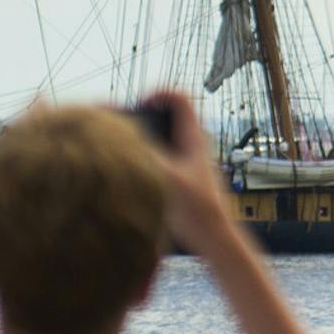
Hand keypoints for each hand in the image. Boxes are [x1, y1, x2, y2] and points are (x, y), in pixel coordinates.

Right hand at [134, 89, 230, 250]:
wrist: (216, 240)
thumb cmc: (198, 211)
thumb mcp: (165, 179)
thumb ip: (143, 156)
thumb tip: (118, 139)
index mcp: (193, 138)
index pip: (179, 97)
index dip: (157, 93)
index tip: (139, 107)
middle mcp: (192, 145)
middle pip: (166, 115)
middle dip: (142, 116)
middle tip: (121, 128)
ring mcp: (188, 161)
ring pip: (161, 137)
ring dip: (141, 138)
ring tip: (120, 148)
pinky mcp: (182, 178)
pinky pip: (160, 157)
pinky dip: (144, 157)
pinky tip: (130, 172)